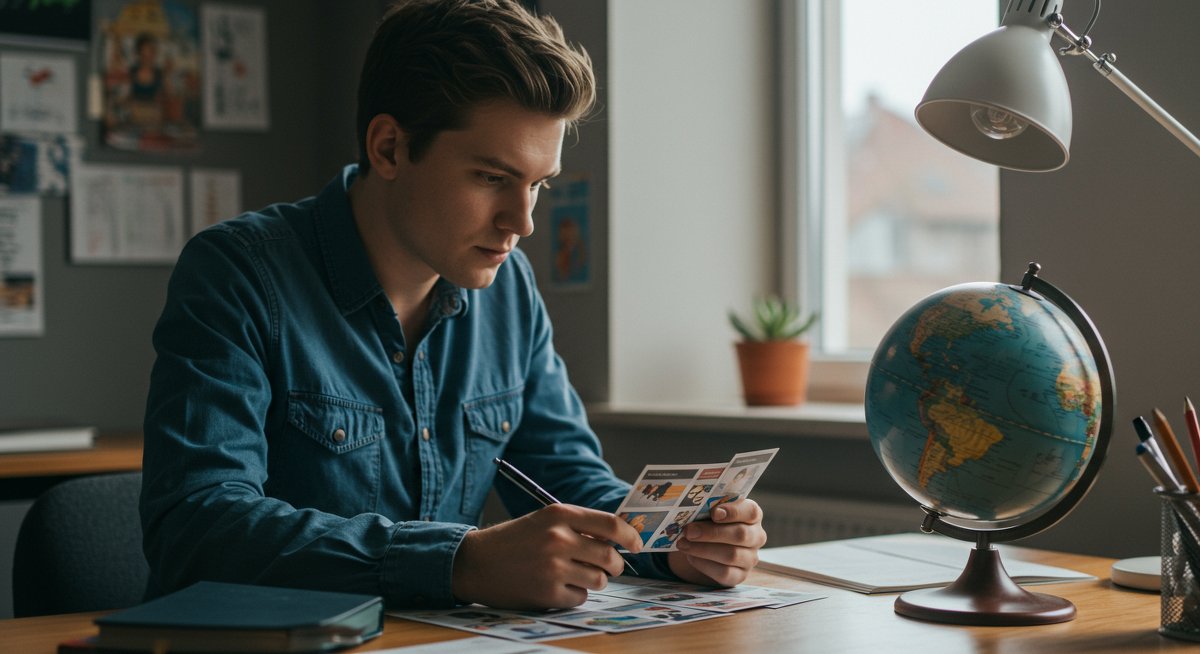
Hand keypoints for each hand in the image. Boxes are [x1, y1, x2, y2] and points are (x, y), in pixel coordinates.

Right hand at [451, 503, 642, 609]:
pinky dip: (574, 595)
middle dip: (614, 565)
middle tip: (607, 567)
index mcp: (559, 514)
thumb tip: (618, 538)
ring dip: (594, 581)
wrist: (475, 562)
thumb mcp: (544, 521)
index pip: (610, 524)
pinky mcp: (547, 593)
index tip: (637, 545)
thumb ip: (578, 526)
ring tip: (576, 576)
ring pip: (599, 580)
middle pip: (610, 556)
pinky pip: (580, 598)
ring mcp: (553, 567)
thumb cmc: (514, 540)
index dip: (630, 536)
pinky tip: (556, 587)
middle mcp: (558, 538)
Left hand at [667, 499, 766, 586]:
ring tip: (683, 544)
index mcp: (752, 515)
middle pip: (740, 535)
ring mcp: (750, 558)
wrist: (706, 545)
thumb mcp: (710, 511)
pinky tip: (690, 557)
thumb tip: (690, 508)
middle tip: (689, 531)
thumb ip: (707, 507)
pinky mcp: (740, 576)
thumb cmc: (709, 522)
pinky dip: (704, 564)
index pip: (751, 511)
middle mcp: (756, 536)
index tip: (714, 513)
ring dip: (703, 549)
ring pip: (732, 555)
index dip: (734, 512)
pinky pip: (724, 573)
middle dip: (711, 533)